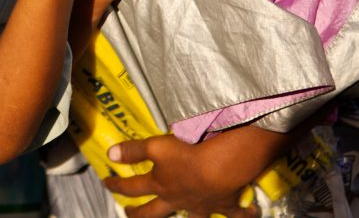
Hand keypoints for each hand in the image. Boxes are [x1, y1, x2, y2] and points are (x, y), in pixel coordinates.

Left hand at [105, 133, 264, 217]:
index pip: (132, 187)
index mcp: (160, 185)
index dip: (116, 185)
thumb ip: (133, 151)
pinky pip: (237, 214)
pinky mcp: (226, 204)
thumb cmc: (187, 153)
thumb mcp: (155, 147)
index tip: (105, 182)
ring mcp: (202, 205)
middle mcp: (178, 200)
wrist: (222, 165)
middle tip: (128, 213)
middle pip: (154, 212)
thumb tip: (110, 155)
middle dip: (139, 214)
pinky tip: (252, 215)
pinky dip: (245, 215)